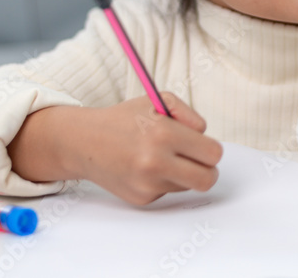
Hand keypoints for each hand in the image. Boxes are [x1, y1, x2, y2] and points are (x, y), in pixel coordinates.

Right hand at [9, 92, 222, 205]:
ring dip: (182, 174)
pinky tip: (145, 168)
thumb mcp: (158, 100)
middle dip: (208, 171)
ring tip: (161, 158)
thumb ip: (189, 114)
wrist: (85, 142)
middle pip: (207, 180)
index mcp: (163, 134)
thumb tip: (205, 136)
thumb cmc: (125, 119)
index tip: (204, 146)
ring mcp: (147, 184)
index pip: (212, 153)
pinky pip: (168, 192)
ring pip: (188, 186)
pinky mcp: (141, 198)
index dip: (211, 149)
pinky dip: (163, 181)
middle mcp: (155, 162)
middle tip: (199, 162)